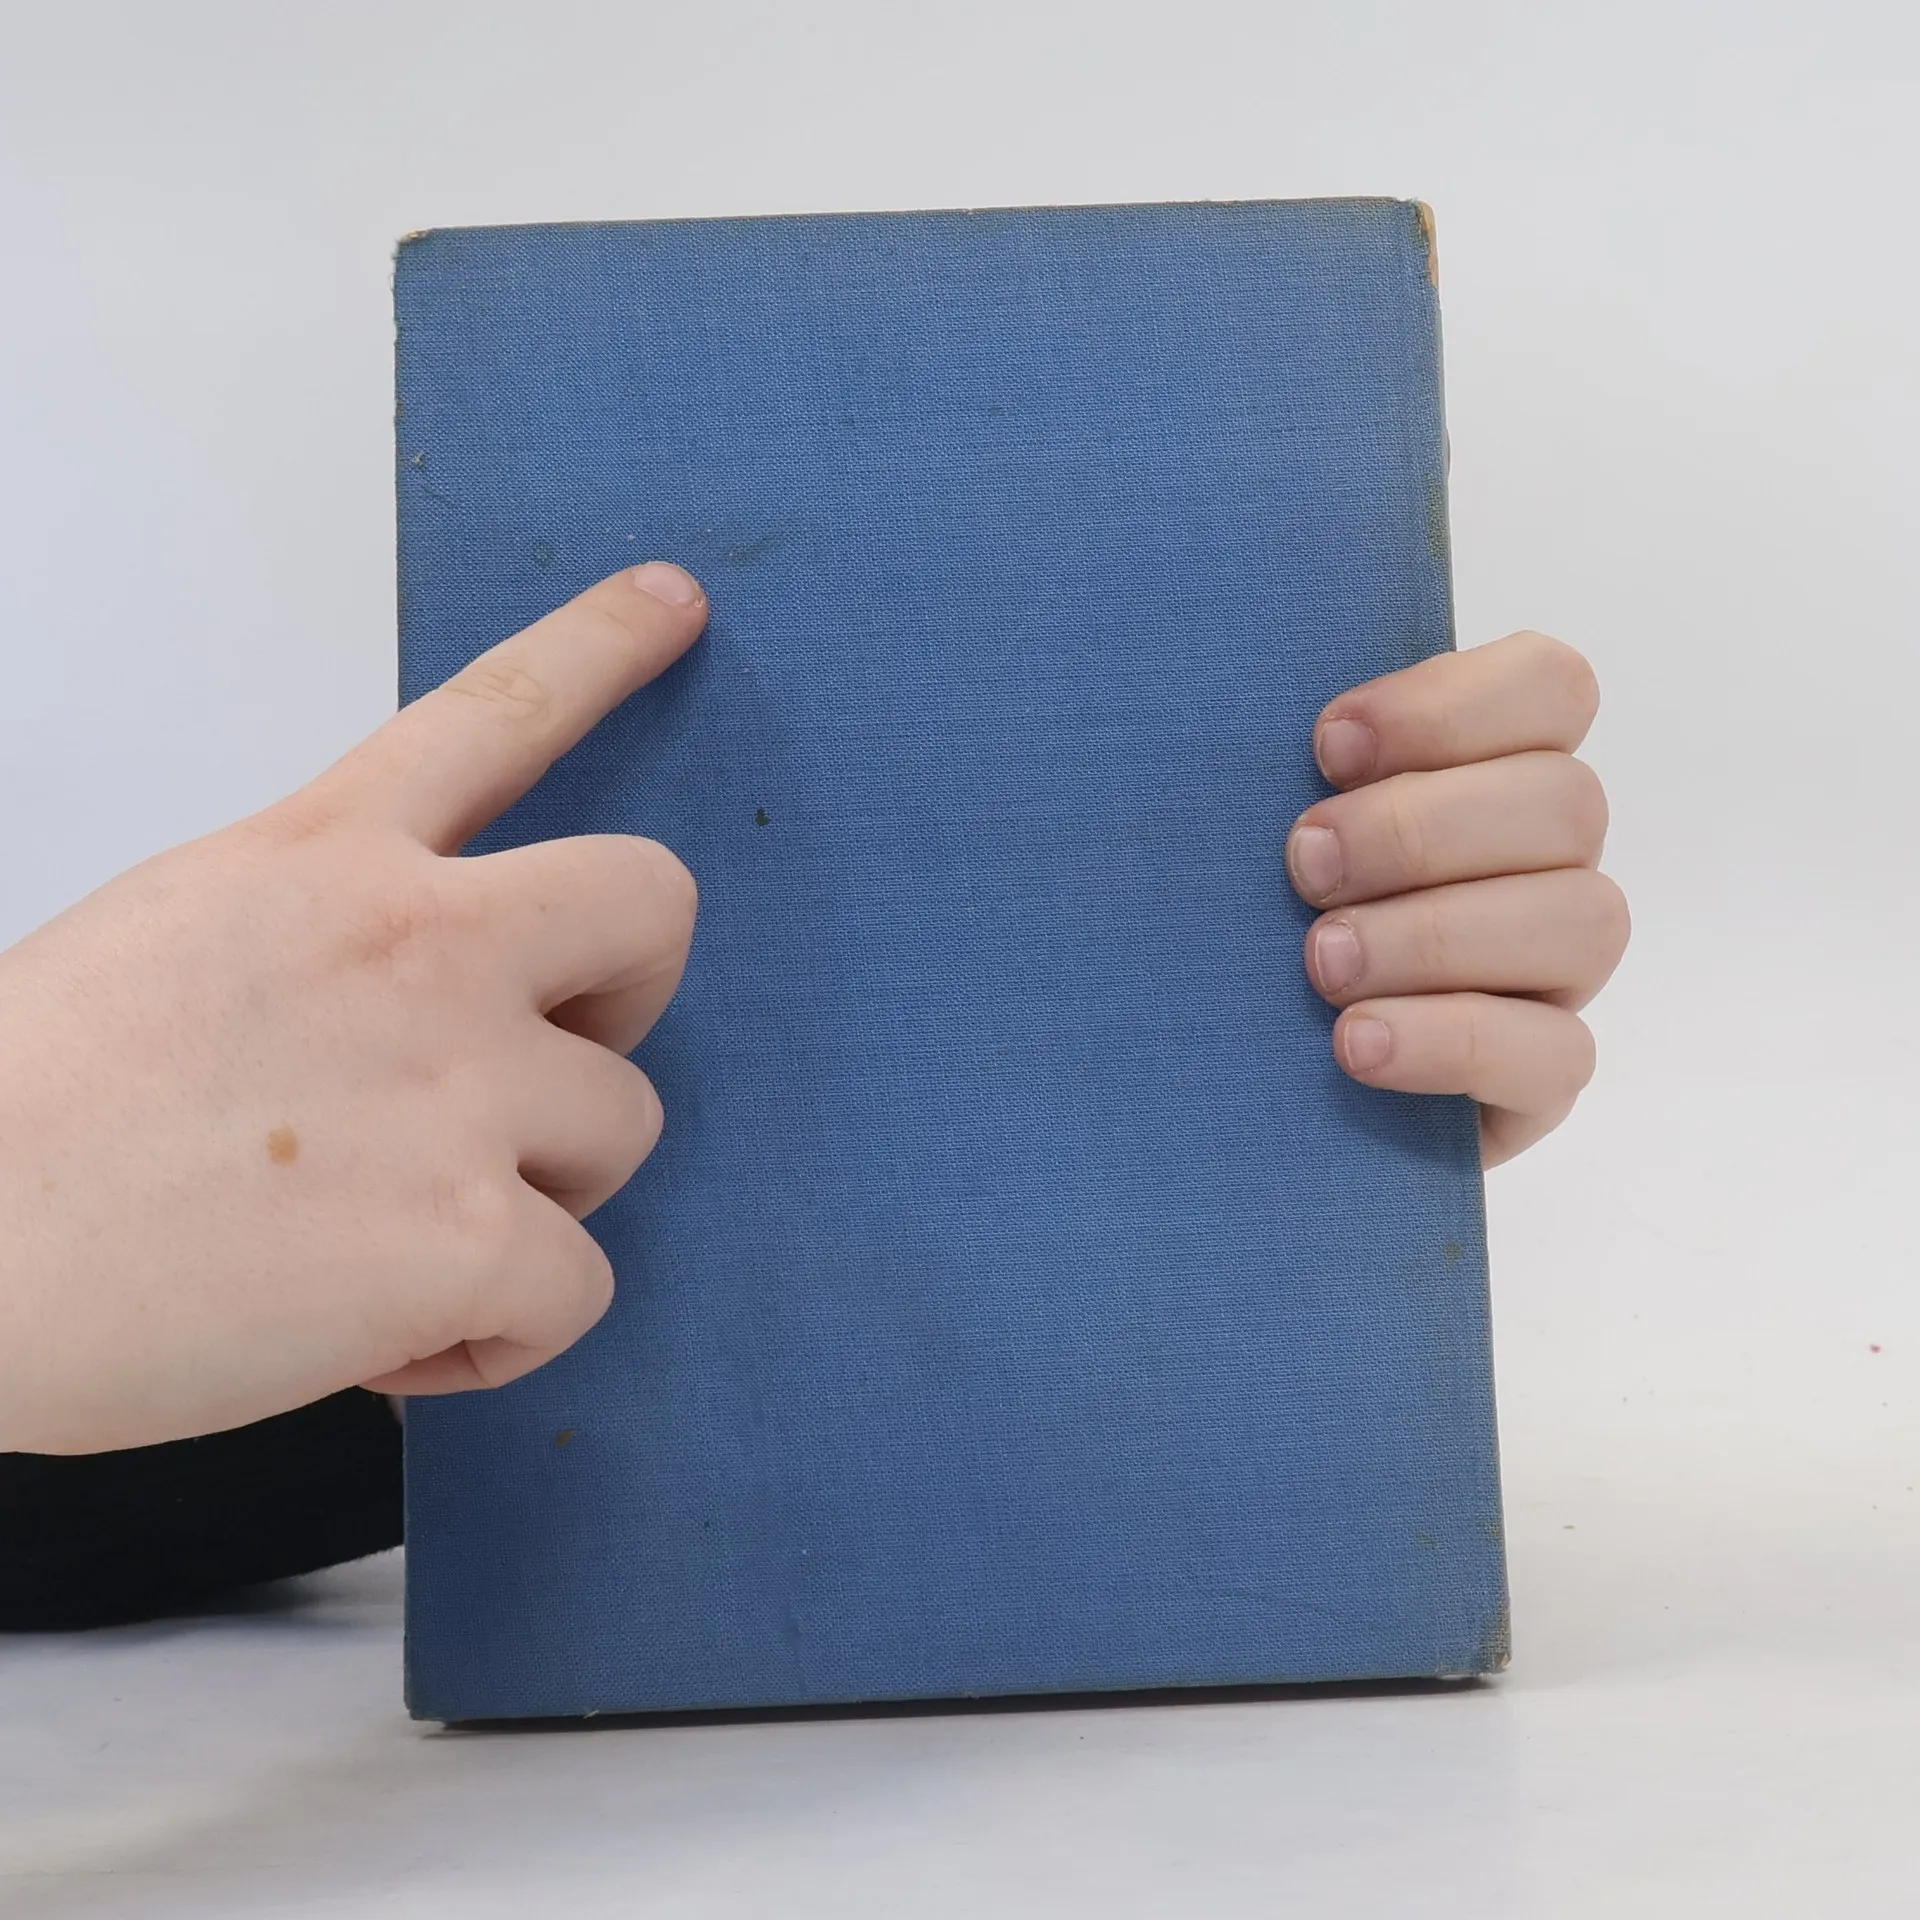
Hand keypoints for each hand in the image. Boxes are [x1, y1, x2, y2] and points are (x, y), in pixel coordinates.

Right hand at [0, 562, 706, 1454]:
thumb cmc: (25, 1116)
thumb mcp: (176, 936)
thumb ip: (326, 936)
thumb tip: (418, 1020)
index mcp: (326, 859)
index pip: (496, 710)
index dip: (602, 646)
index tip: (678, 602)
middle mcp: (419, 943)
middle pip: (651, 904)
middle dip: (634, 991)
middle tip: (552, 1063)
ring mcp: (457, 1083)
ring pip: (626, 1127)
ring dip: (542, 1192)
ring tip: (408, 1236)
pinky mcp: (465, 1231)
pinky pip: (580, 1288)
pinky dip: (499, 1332)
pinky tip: (391, 1338)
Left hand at [1287, 632, 1626, 1166]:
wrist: (1241, 1079)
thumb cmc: (1244, 919)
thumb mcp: (1249, 828)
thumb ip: (1274, 767)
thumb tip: (1225, 704)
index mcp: (1495, 771)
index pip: (1550, 687)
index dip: (1450, 705)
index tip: (1326, 748)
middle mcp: (1547, 863)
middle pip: (1566, 802)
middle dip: (1419, 829)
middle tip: (1304, 866)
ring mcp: (1558, 973)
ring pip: (1583, 919)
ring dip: (1436, 933)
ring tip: (1322, 962)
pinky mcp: (1544, 1078)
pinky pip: (1556, 1053)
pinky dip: (1449, 1040)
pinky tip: (1354, 1043)